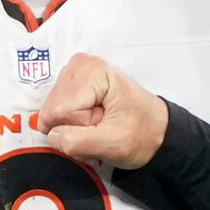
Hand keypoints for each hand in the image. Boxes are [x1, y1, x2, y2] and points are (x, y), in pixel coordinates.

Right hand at [33, 52, 169, 168]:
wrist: (157, 130)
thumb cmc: (142, 133)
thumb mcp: (112, 145)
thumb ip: (77, 142)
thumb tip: (52, 135)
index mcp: (94, 72)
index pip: (61, 110)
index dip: (80, 127)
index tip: (104, 125)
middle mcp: (82, 64)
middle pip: (54, 108)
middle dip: (75, 126)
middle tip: (102, 125)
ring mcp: (75, 71)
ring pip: (53, 110)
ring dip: (74, 125)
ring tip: (100, 122)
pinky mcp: (72, 82)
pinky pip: (57, 109)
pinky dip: (73, 121)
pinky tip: (94, 119)